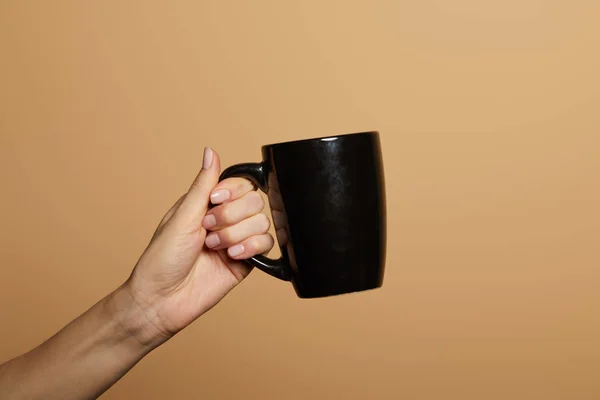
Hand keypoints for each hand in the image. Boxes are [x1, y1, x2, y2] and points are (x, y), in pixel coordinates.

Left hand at [121, 147, 272, 345]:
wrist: (162, 301)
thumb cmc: (161, 259)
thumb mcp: (181, 216)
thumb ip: (203, 185)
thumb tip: (211, 152)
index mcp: (208, 204)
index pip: (240, 183)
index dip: (232, 191)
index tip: (214, 202)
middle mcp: (225, 219)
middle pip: (255, 201)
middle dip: (231, 216)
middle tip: (208, 230)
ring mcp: (237, 240)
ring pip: (262, 222)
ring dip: (236, 234)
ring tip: (214, 248)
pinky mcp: (247, 261)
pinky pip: (266, 244)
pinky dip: (250, 247)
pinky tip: (232, 256)